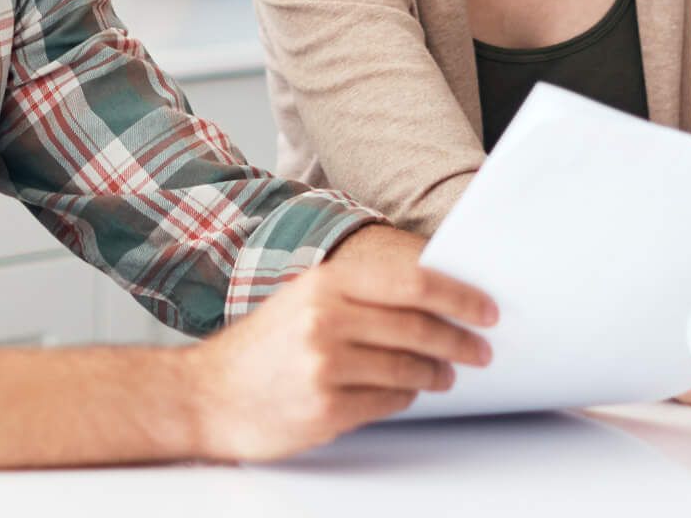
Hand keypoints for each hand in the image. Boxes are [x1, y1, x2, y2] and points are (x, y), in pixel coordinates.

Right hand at [184, 252, 497, 460]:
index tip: (485, 308)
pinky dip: (406, 396)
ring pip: (409, 367)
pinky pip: (389, 401)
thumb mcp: (303, 301)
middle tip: (480, 348)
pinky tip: (408, 391)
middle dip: (459, 339)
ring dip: (437, 372)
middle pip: (418, 326)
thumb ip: (360, 296)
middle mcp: (325, 319)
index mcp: (325, 283)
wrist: (205, 396)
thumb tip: (430, 299)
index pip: (412, 282)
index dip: (458, 295)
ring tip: (446, 373)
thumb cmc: (261, 350)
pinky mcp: (327, 408)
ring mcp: (325, 366)